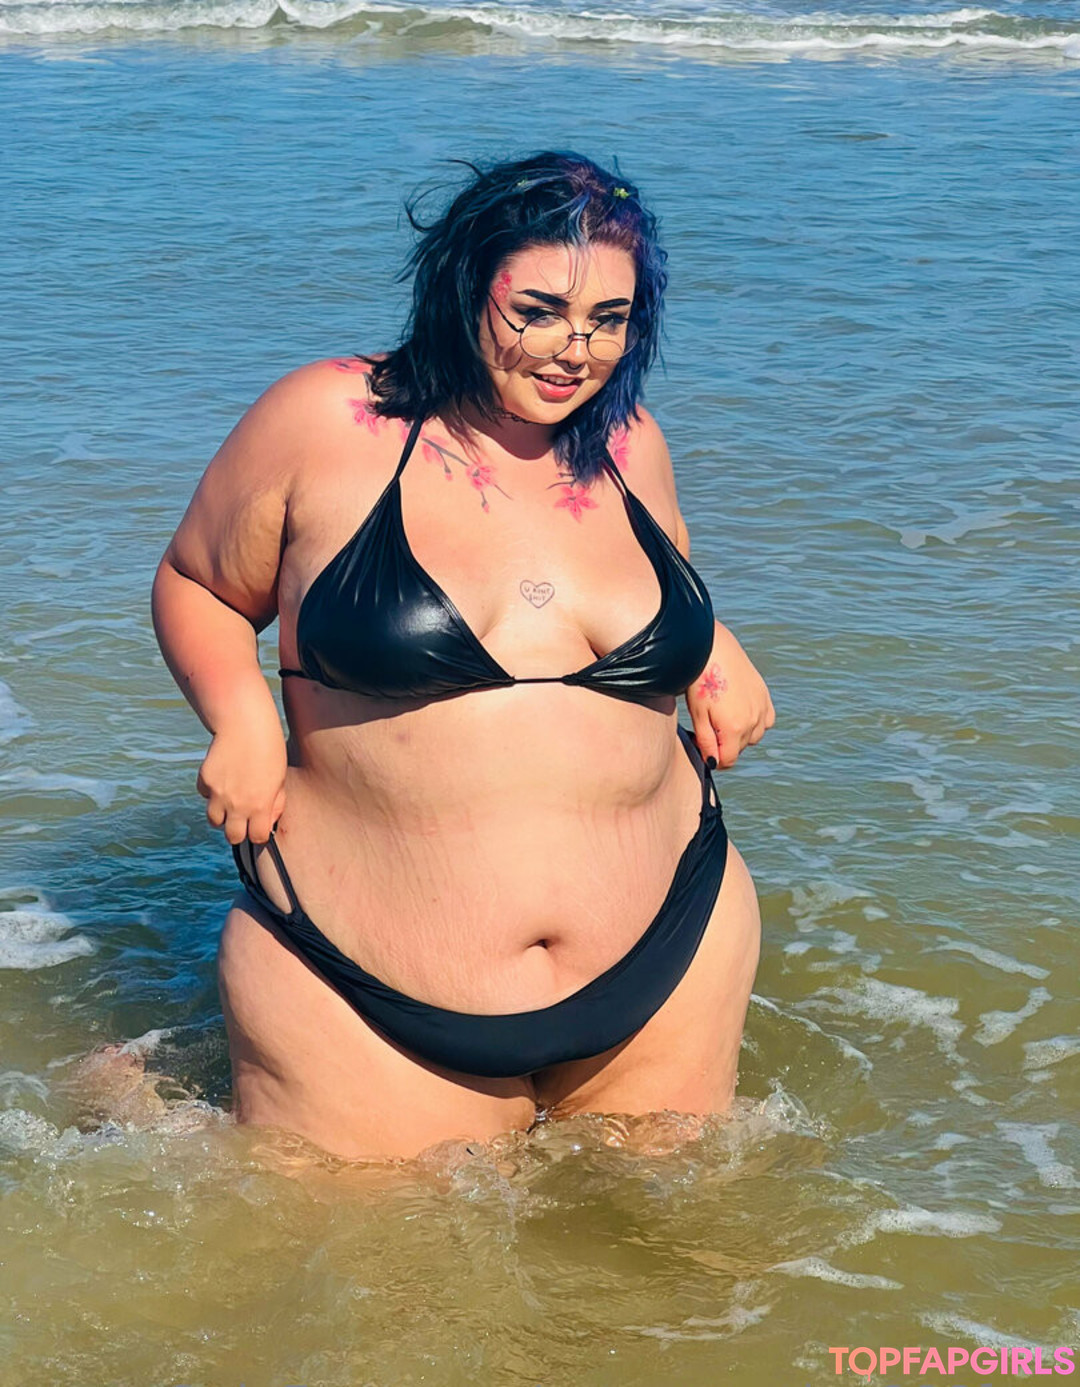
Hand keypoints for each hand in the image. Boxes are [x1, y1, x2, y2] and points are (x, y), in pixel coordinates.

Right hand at [196, 721, 286, 844]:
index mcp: (260, 806)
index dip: (258, 834)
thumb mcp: (280, 778)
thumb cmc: (269, 748)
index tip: (258, 826)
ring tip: (231, 800)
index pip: (256, 838)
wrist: (245, 723)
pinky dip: (211, 792)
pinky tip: (222, 777)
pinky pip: (205, 796)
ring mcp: (218, 794)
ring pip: (214, 820)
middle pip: (232, 837)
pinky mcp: (205, 780)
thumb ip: (275, 803)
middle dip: (238, 830)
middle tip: (243, 818)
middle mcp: (237, 804)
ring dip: (222, 814)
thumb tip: (267, 822)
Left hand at [686, 623, 774, 769]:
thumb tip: (713, 763)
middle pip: (739, 749)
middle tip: (708, 728)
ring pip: (754, 736)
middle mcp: (753, 721)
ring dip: (740, 735)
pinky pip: (766, 721)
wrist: (711, 648)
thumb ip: (706, 742)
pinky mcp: (765, 696)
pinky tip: (741, 712)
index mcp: (734, 728)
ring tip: (723, 718)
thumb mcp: (697, 715)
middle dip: (724, 745)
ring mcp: (762, 708)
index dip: (714, 759)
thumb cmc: (699, 681)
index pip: (728, 760)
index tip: (704, 748)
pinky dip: (756, 722)